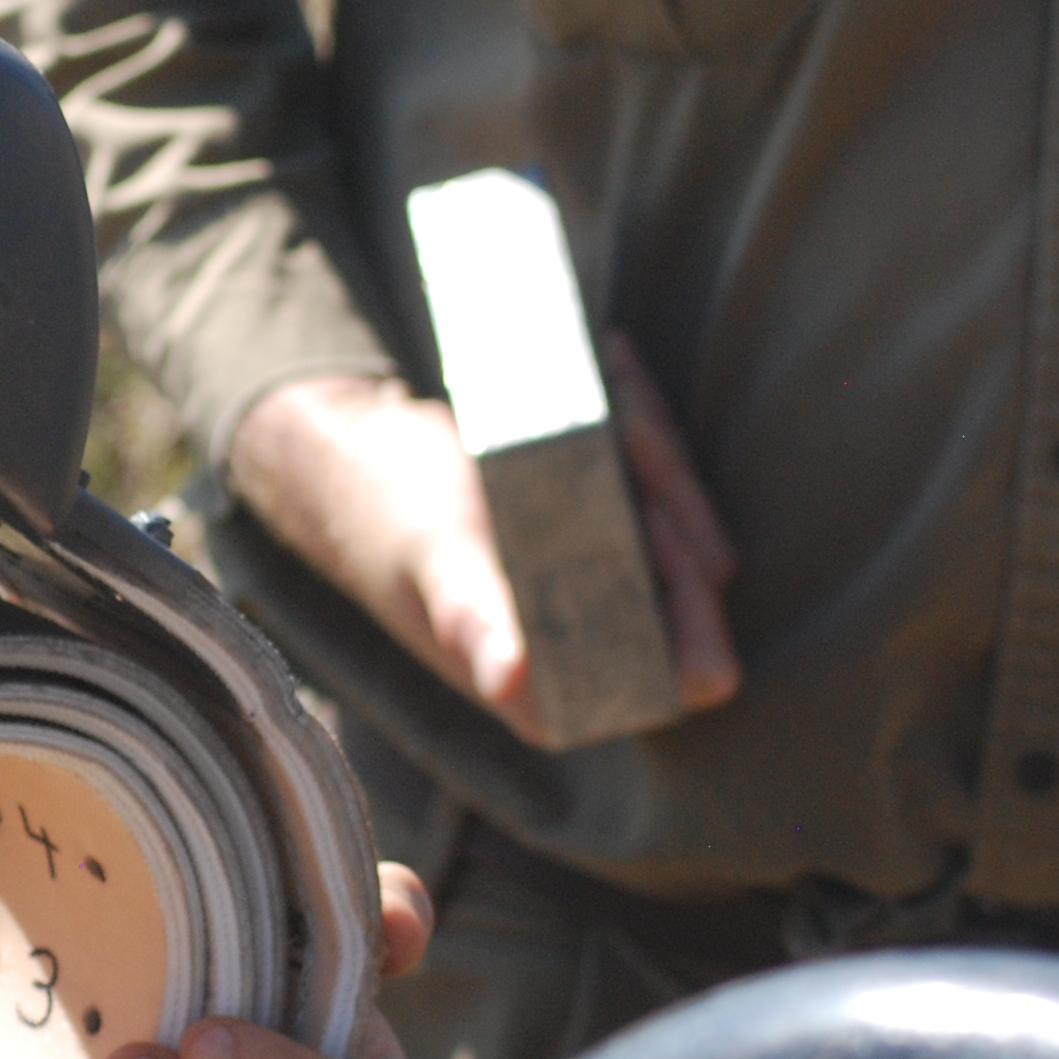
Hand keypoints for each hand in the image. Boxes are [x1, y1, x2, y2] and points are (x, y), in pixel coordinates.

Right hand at [227, 358, 735, 747]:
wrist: (356, 466)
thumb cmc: (389, 519)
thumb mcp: (438, 558)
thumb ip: (475, 619)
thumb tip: (508, 677)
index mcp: (561, 695)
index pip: (693, 670)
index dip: (693, 599)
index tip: (655, 524)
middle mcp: (596, 650)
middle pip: (703, 576)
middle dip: (666, 489)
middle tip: (622, 427)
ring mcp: (605, 586)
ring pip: (684, 514)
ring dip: (650, 441)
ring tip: (609, 376)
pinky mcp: (604, 532)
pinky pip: (655, 478)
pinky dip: (637, 420)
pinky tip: (614, 363)